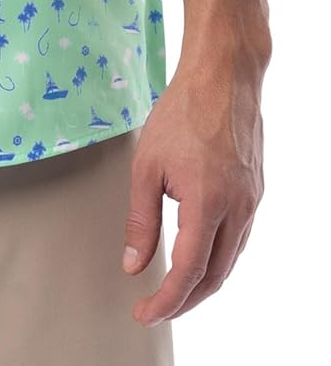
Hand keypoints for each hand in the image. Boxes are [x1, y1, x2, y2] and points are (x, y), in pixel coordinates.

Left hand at [121, 68, 264, 328]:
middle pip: (215, 275)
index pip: (188, 271)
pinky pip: (239, 237)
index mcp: (208, 203)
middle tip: (156, 308)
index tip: (145, 312)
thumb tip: (134, 264)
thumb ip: (141, 219)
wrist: (222, 76)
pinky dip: (218, 256)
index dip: (166, 300)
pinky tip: (199, 254)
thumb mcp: (147, 165)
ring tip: (174, 289)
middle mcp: (238, 208)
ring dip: (204, 281)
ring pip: (231, 259)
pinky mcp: (256, 190)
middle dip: (185, 300)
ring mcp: (252, 200)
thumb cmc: (182, 111)